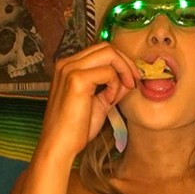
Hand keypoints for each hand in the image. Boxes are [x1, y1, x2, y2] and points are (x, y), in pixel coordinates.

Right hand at [38, 42, 137, 160]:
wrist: (60, 145)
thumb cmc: (75, 129)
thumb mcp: (100, 103)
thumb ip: (114, 88)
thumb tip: (130, 78)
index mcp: (69, 67)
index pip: (101, 51)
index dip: (121, 61)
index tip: (132, 78)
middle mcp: (67, 64)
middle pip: (106, 47)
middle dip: (126, 63)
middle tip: (134, 81)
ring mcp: (70, 69)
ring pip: (109, 54)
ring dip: (122, 72)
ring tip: (120, 93)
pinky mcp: (76, 79)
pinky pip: (108, 72)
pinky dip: (115, 85)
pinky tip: (108, 100)